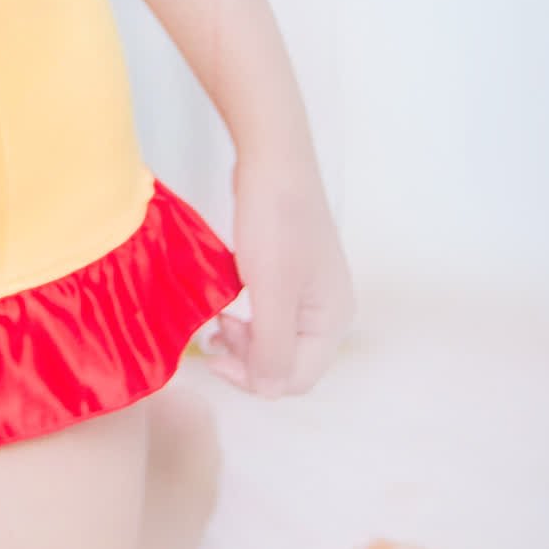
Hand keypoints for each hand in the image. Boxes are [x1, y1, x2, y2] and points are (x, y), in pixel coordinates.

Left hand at [204, 160, 355, 396]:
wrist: (273, 158)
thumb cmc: (275, 223)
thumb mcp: (272, 291)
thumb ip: (273, 347)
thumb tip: (269, 390)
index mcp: (333, 320)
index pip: (296, 379)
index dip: (253, 377)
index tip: (216, 355)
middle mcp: (329, 311)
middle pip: (288, 362)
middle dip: (248, 357)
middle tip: (215, 334)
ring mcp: (312, 291)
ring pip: (276, 338)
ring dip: (245, 339)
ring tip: (218, 320)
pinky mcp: (292, 273)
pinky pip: (270, 313)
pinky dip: (248, 316)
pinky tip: (227, 303)